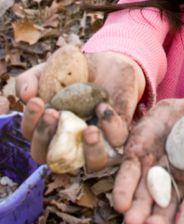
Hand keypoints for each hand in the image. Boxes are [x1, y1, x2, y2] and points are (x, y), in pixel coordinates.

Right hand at [16, 51, 144, 170]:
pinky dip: (111, 127)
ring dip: (89, 151)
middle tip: (52, 113)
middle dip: (48, 137)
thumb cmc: (75, 70)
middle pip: (52, 157)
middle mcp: (70, 141)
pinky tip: (103, 106)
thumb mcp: (50, 70)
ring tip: (89, 130)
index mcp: (49, 126)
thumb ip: (31, 79)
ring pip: (92, 164)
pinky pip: (117, 141)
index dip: (31, 122)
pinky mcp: (119, 134)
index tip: (36, 101)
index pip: (32, 135)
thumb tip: (25, 95)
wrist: (109, 59)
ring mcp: (96, 141)